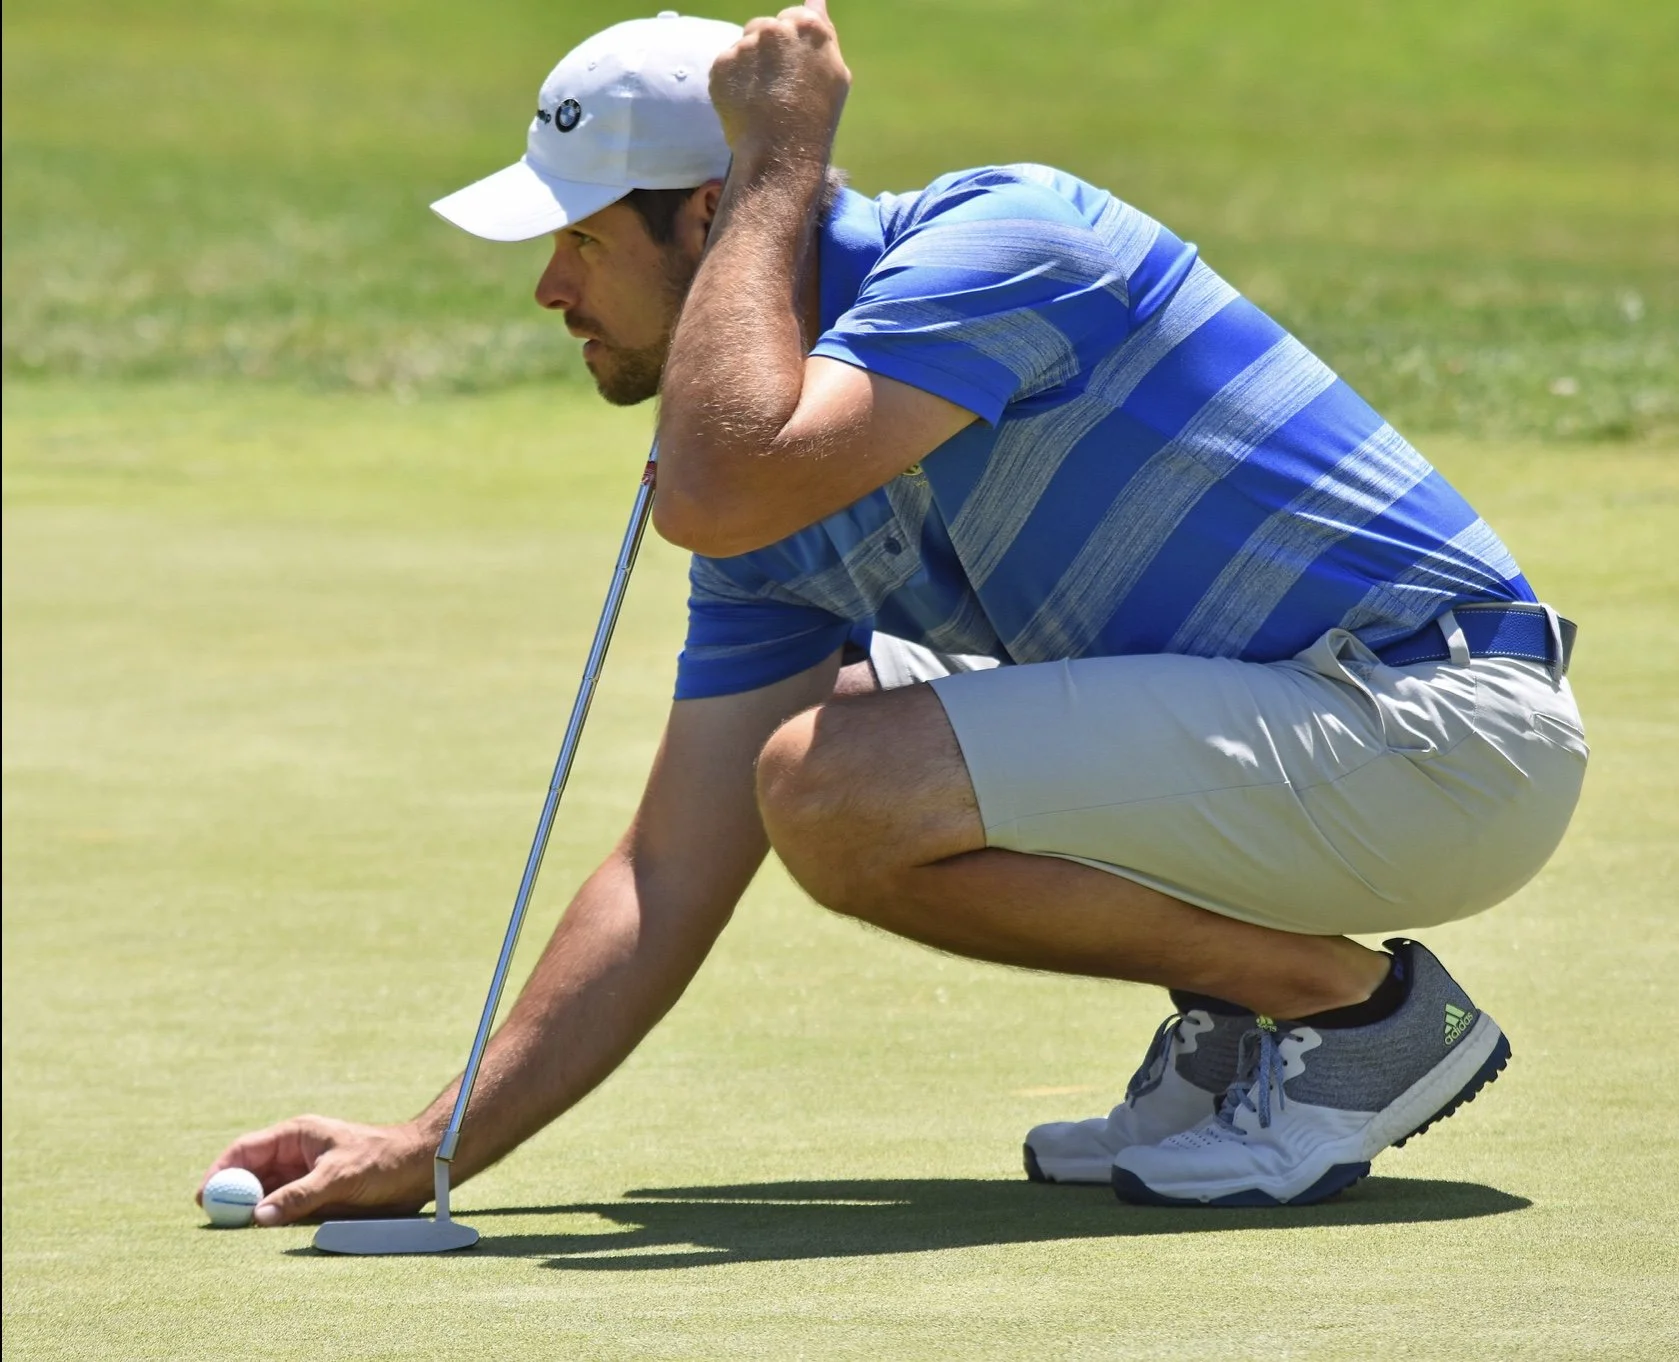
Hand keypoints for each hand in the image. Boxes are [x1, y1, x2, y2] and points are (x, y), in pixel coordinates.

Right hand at [197, 1115, 432, 1226]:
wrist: (422, 1168)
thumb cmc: (384, 1160)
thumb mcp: (339, 1176)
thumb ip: (299, 1195)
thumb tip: (258, 1216)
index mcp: (296, 1135)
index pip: (245, 1150)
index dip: (220, 1173)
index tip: (205, 1199)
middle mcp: (296, 1155)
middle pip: (250, 1175)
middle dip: (232, 1197)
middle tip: (217, 1225)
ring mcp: (304, 1176)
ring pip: (265, 1195)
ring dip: (253, 1212)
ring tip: (240, 1232)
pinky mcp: (316, 1196)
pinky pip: (284, 1210)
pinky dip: (273, 1221)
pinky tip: (268, 1234)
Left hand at [709, 1, 850, 163]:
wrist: (782, 154)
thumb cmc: (817, 118)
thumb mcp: (836, 73)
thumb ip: (823, 31)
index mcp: (808, 26)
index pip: (794, 17)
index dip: (793, 46)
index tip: (794, 70)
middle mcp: (775, 29)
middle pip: (765, 28)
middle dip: (768, 51)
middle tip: (777, 88)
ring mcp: (746, 46)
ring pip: (744, 46)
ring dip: (749, 65)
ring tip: (761, 99)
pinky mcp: (722, 64)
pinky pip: (726, 66)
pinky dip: (732, 83)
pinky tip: (746, 104)